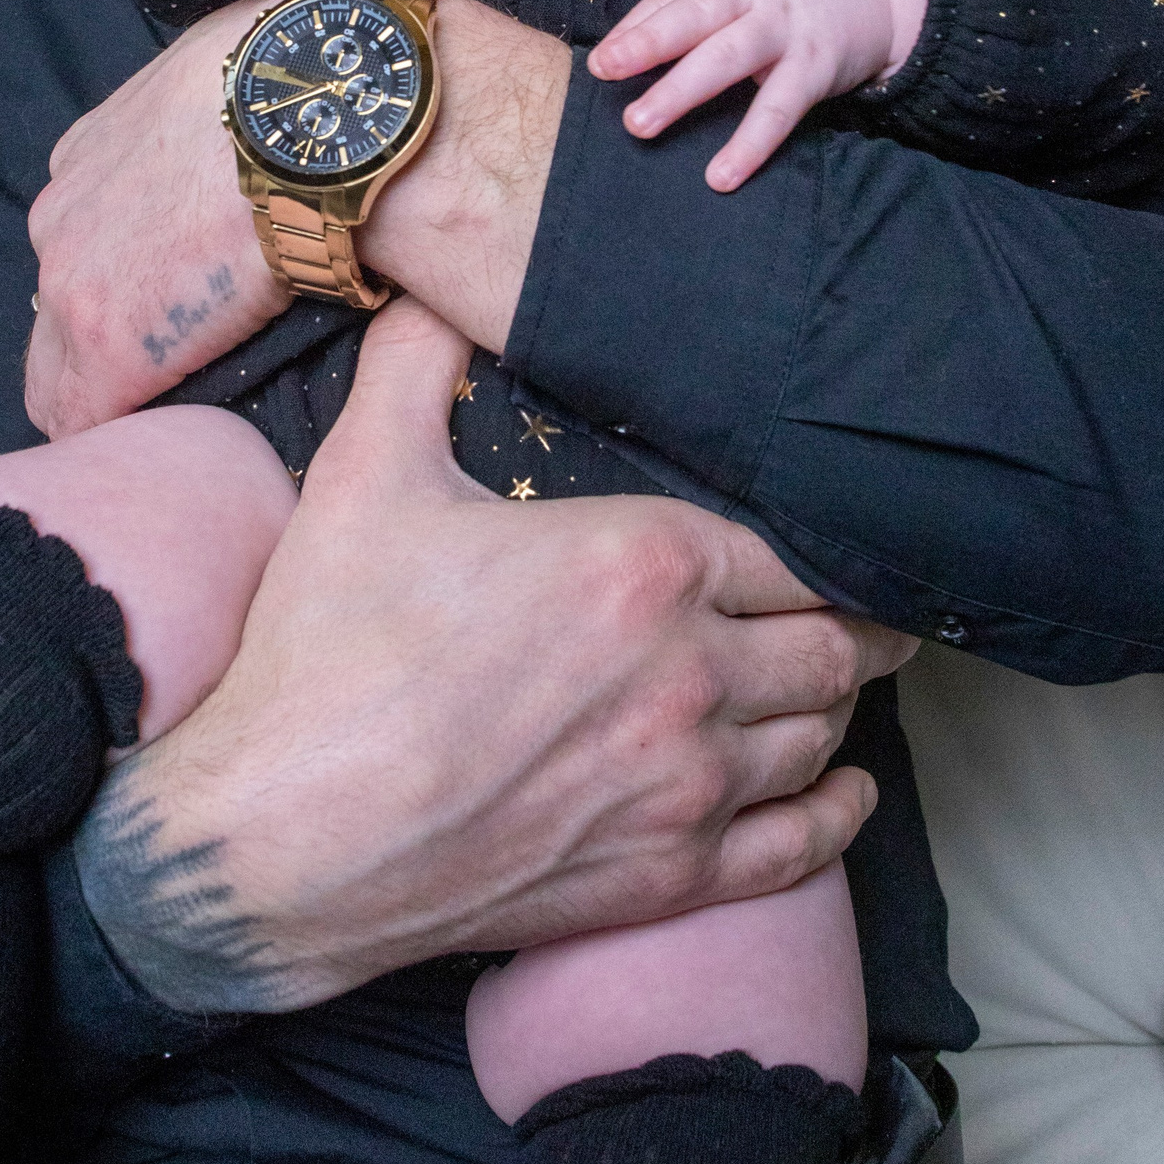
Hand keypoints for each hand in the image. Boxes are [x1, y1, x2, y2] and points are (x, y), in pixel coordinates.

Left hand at [25, 0, 285, 436]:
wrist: (314, 118)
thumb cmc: (292, 87)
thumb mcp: (220, 81)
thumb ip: (201, 125)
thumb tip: (252, 137)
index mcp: (86, 161)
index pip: (79, 251)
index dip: (120, 292)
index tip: (169, 314)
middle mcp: (57, 219)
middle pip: (54, 314)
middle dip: (101, 350)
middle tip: (173, 379)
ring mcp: (70, 283)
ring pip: (58, 372)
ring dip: (112, 394)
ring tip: (175, 417)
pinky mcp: (106, 348)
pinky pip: (84, 419)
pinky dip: (126, 437)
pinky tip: (171, 446)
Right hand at [71, 299, 914, 1014]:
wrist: (286, 835)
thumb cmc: (329, 653)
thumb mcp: (364, 471)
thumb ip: (414, 361)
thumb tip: (430, 287)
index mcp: (642, 565)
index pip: (791, 551)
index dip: (829, 545)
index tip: (848, 541)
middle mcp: (690, 673)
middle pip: (829, 645)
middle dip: (861, 623)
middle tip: (877, 610)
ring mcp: (685, 784)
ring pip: (818, 735)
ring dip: (841, 703)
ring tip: (845, 681)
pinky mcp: (664, 877)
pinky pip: (798, 847)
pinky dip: (837, 812)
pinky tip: (847, 790)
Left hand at [587, 0, 929, 190]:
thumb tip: (626, 40)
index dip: (635, 27)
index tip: (600, 60)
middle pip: (695, 15)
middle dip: (648, 42)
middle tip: (606, 70)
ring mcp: (785, 29)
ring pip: (728, 57)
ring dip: (681, 91)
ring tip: (640, 124)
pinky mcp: (816, 66)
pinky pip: (779, 109)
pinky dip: (750, 143)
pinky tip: (721, 176)